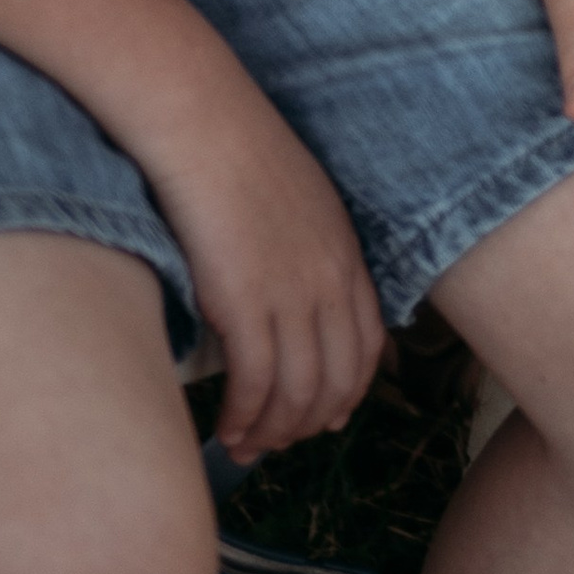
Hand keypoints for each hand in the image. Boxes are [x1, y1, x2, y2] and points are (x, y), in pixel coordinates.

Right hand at [144, 80, 386, 463]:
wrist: (207, 125)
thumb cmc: (240, 155)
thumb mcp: (302, 202)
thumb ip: (311, 249)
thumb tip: (296, 289)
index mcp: (347, 257)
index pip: (366, 346)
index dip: (348, 392)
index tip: (326, 418)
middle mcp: (330, 282)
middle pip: (336, 380)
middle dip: (309, 424)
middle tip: (278, 445)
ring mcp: (291, 294)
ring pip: (296, 392)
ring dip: (272, 432)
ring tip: (245, 448)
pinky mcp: (244, 303)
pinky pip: (254, 382)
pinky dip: (242, 416)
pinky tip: (225, 429)